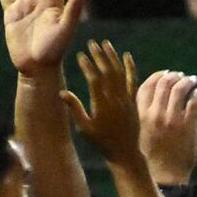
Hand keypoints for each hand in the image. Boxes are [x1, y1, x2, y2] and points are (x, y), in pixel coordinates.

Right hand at [62, 40, 142, 164]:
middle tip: (92, 43)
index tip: (81, 55)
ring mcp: (126, 100)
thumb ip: (75, 109)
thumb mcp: (84, 129)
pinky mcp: (134, 101)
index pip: (94, 80)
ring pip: (120, 73)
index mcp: (102, 106)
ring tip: (105, 44)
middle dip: (99, 56)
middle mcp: (115, 100)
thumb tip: (61, 92)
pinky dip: (130, 67)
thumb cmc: (101, 142)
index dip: (87, 66)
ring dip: (113, 57)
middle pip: (107, 72)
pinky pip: (133, 81)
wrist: (124, 153)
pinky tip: (127, 56)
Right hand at [137, 69, 196, 184]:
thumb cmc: (150, 156)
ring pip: (180, 90)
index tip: (166, 73)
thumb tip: (153, 97)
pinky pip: (194, 102)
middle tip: (182, 75)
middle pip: (164, 84)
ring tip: (193, 80)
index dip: (158, 76)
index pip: (147, 86)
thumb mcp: (139, 133)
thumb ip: (143, 114)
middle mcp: (155, 115)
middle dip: (175, 76)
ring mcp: (172, 120)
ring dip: (188, 81)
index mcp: (140, 115)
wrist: (164, 176)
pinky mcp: (188, 126)